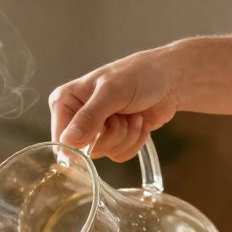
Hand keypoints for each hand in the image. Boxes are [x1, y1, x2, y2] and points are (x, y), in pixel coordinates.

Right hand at [48, 49, 179, 161]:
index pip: (61, 139)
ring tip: (132, 114)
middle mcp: (77, 118)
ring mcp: (96, 131)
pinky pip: (119, 155)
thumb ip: (89, 117)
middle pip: (85, 150)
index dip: (81, 143)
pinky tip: (138, 121)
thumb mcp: (112, 92)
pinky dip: (134, 141)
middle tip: (121, 114)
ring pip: (105, 154)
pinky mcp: (114, 140)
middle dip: (111, 135)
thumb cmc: (139, 75)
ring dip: (126, 136)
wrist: (170, 79)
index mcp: (65, 102)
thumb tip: (68, 141)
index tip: (101, 130)